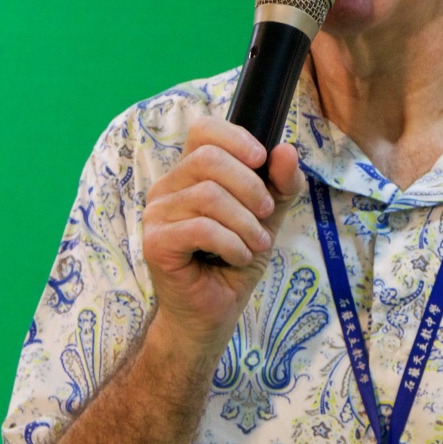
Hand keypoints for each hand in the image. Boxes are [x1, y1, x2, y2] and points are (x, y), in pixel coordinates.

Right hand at [140, 118, 303, 357]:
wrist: (213, 313)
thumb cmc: (235, 261)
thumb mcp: (268, 218)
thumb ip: (280, 185)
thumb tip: (286, 150)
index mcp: (190, 173)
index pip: (204, 130)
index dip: (236, 138)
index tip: (262, 161)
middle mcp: (167, 187)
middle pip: (209, 159)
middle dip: (250, 187)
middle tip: (266, 216)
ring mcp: (157, 214)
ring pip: (208, 195)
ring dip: (245, 222)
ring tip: (256, 244)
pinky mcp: (156, 242)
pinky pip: (201, 228)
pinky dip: (231, 243)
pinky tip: (239, 257)